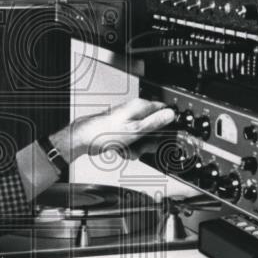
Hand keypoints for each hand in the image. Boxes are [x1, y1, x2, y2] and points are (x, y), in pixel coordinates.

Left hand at [49, 98, 174, 163]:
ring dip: (138, 147)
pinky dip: (129, 149)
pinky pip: (133, 142)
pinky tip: (122, 149)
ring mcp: (128, 123)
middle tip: (142, 145)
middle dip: (150, 141)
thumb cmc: (105, 132)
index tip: (165, 135)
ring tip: (129, 148)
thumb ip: (155, 122)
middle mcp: (135, 113)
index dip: (167, 125)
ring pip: (143, 138)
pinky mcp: (122, 131)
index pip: (164, 111)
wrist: (85, 139)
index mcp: (140, 107)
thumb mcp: (136, 129)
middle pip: (154, 128)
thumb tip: (171, 114)